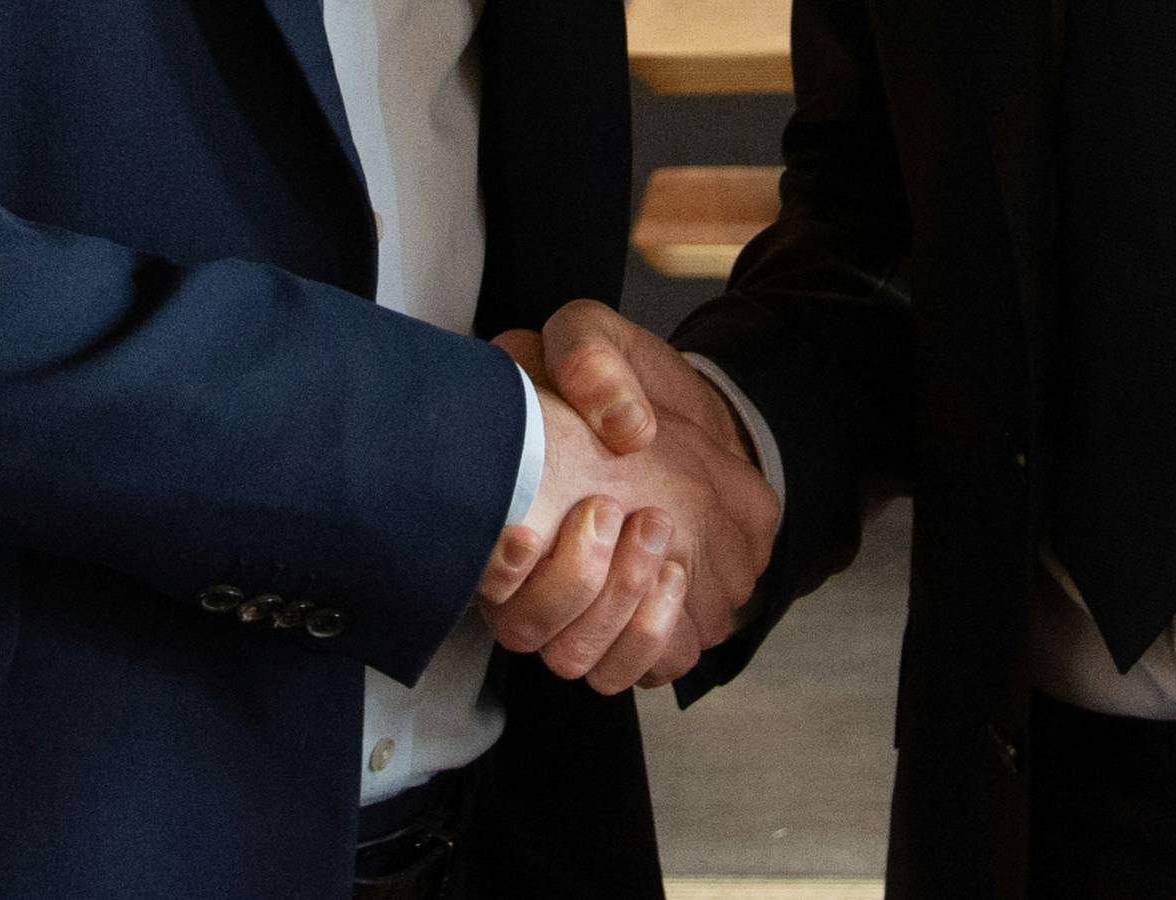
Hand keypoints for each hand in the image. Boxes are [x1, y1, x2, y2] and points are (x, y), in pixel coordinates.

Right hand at [476, 318, 777, 691]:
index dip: (496, 567)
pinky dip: (652, 635)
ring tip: (656, 532)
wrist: (703, 430)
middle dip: (572, 581)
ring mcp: (581, 608)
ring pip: (570, 658)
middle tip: (613, 513)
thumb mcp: (601, 342)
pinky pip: (631, 671)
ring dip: (616, 605)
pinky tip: (676, 576)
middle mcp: (528, 574)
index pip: (472, 571)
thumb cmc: (632, 390)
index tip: (531, 534)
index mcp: (498, 508)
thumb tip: (622, 426)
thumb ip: (591, 360)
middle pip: (520, 628)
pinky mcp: (636, 628)